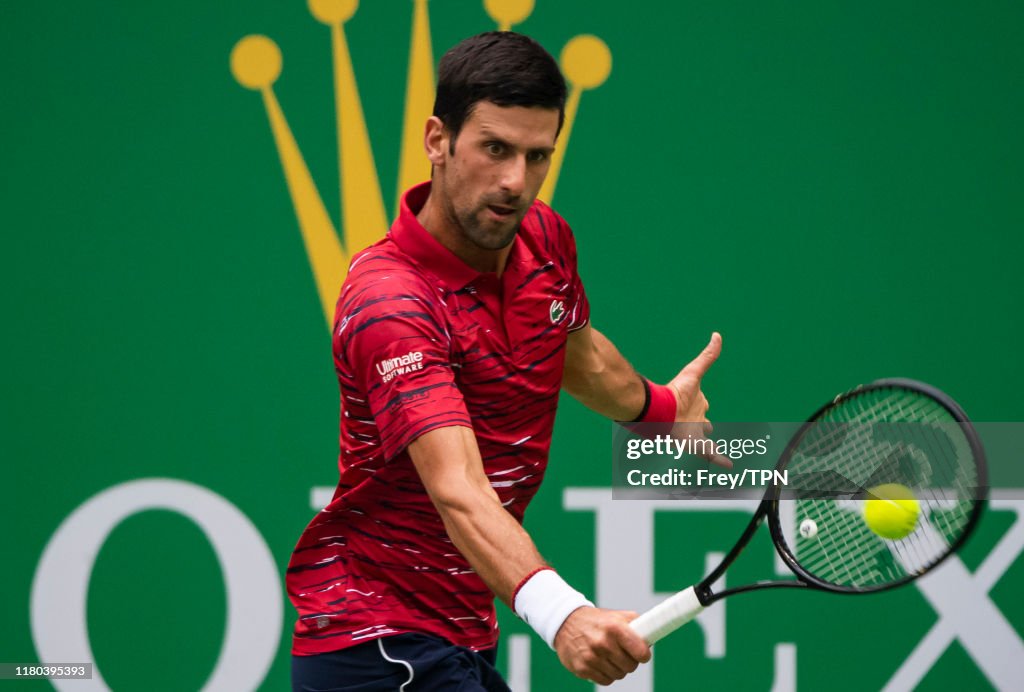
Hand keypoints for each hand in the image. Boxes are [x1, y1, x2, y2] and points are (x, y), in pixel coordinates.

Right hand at [553, 606, 651, 685]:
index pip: (641, 652)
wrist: (565, 622)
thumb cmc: (596, 621)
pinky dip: (606, 674)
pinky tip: (600, 662)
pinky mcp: (582, 669)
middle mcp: (603, 643)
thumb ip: (636, 625)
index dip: (644, 655)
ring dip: (618, 668)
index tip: (642, 654)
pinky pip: (605, 681)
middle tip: (624, 654)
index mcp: (614, 628)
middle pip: (631, 666)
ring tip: (610, 656)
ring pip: (619, 675)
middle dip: (630, 661)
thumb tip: (652, 638)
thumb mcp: (616, 616)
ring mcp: (591, 657)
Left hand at [666, 332, 730, 467]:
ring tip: (717, 453)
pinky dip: (720, 460)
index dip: (703, 404)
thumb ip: (707, 356)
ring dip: (710, 445)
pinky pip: (710, 454)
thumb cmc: (674, 392)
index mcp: (695, 402)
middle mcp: (695, 418)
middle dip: (704, 425)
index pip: (703, 404)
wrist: (659, 412)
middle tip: (707, 428)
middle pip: (703, 423)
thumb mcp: (694, 373)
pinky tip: (728, 465)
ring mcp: (695, 433)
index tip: (704, 405)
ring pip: (706, 440)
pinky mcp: (695, 445)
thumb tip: (717, 336)